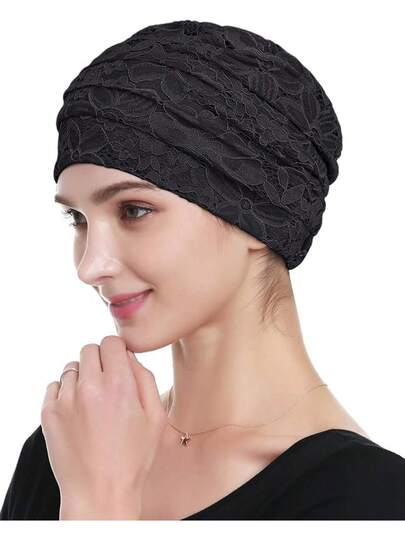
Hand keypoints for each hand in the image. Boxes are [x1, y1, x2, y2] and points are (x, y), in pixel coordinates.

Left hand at [40, 335, 166, 509]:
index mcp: (120, 385)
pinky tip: (77, 411)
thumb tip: (129, 357)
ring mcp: (66, 399)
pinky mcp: (48, 413)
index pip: (111, 342)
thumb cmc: (132, 458)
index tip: (118, 362)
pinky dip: (65, 392)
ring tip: (92, 401)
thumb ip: (145, 378)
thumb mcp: (155, 417)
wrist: (99, 492)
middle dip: (100, 360)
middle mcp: (90, 387)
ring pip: (72, 367)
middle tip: (107, 382)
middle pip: (89, 349)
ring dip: (82, 376)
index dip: (117, 350)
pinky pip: (55, 385)